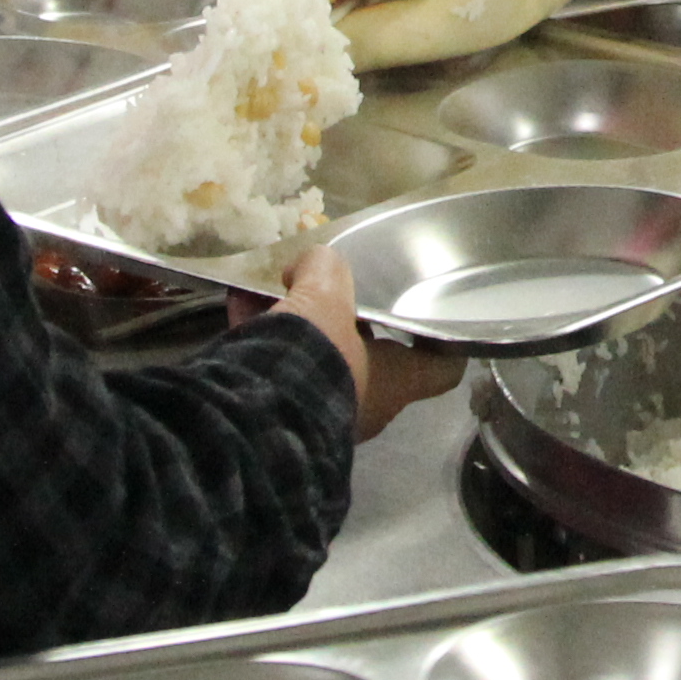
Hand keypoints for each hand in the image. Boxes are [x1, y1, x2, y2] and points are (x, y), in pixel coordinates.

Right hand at [250, 238, 464, 433]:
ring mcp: (319, 415)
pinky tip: (240, 304)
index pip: (440, 370)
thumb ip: (326, 270)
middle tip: (327, 292)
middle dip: (344, 322)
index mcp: (394, 383)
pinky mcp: (276, 416)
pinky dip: (261, 339)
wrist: (248, 415)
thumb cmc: (313, 356)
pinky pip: (275, 371)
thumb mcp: (325, 296)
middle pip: (368, 357)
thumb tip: (313, 263)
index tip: (428, 319)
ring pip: (316, 361)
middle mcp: (364, 406)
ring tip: (273, 289)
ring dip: (297, 326)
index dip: (441, 343)